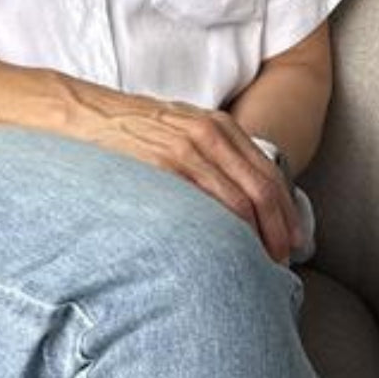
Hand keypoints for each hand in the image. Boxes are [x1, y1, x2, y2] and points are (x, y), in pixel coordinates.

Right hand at [60, 80, 303, 264]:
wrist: (85, 113)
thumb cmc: (131, 129)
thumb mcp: (180, 130)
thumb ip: (211, 154)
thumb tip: (238, 197)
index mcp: (219, 125)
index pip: (268, 172)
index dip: (285, 210)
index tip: (293, 239)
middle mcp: (210, 133)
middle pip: (262, 189)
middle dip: (279, 229)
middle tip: (282, 260)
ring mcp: (187, 149)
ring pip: (239, 202)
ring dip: (255, 237)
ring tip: (258, 264)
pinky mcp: (164, 166)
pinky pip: (206, 206)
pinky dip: (223, 232)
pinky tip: (226, 252)